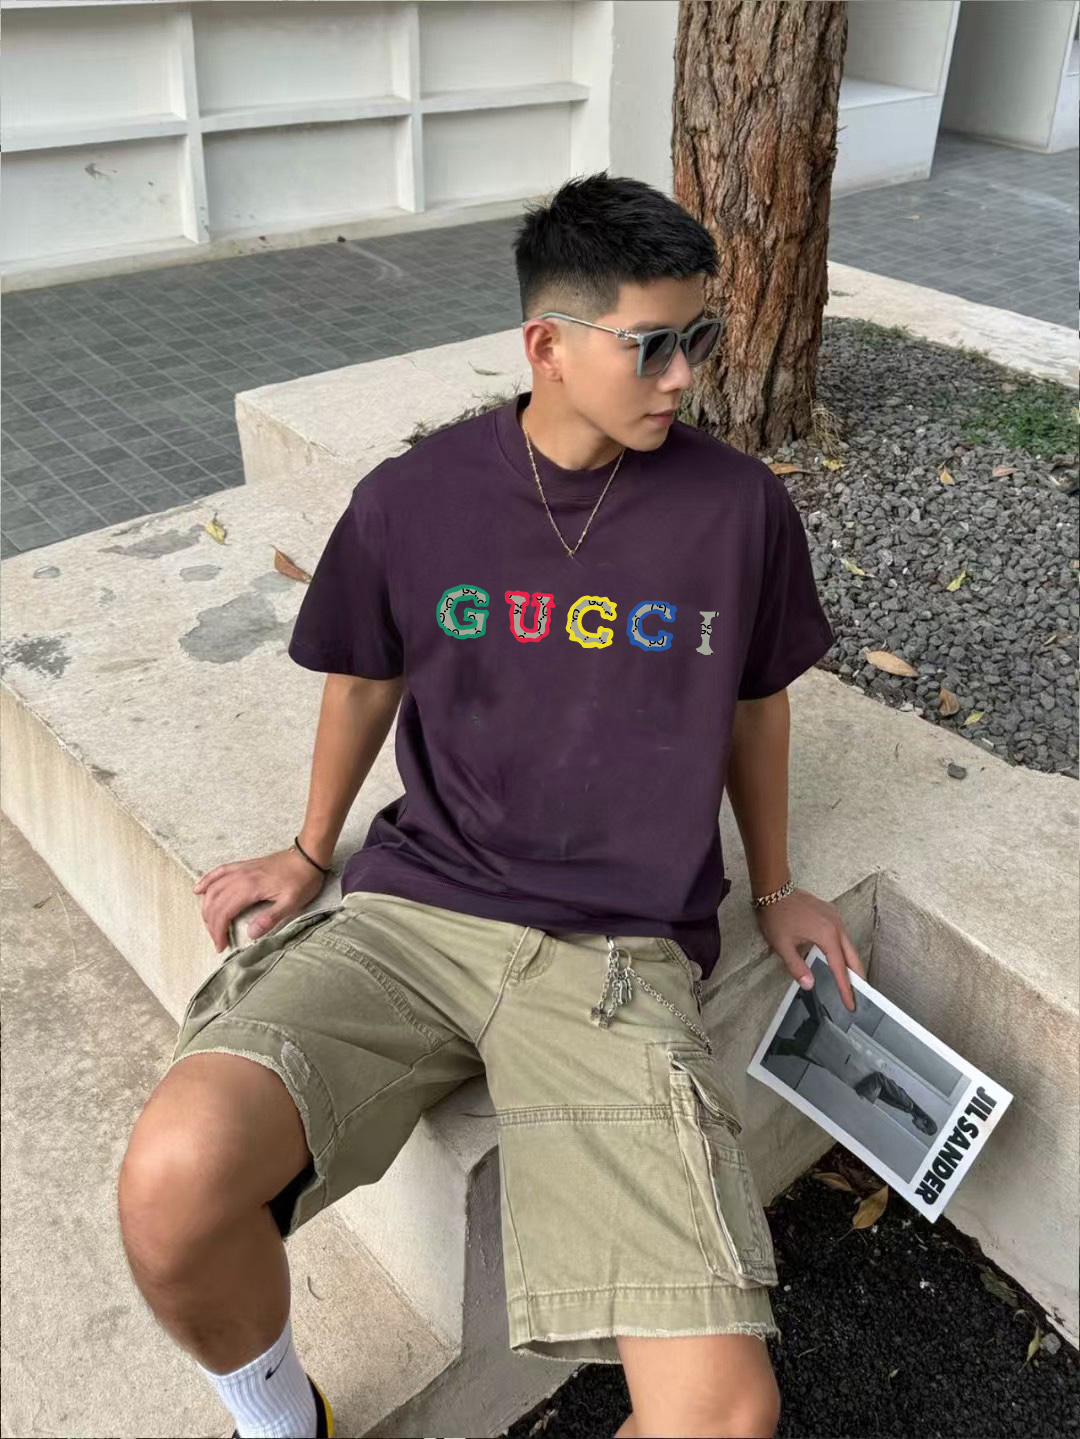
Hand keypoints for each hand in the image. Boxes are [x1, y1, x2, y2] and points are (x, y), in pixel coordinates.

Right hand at [192, 847, 327, 952]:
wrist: (308, 856)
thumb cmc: (302, 880)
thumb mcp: (292, 903)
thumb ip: (270, 918)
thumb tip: (250, 934)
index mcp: (250, 888)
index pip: (224, 912)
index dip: (218, 931)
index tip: (221, 946)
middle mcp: (240, 877)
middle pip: (215, 902)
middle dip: (211, 924)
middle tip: (216, 940)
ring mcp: (240, 870)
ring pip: (213, 888)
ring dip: (207, 907)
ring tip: (208, 924)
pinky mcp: (243, 865)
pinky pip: (219, 871)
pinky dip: (206, 881)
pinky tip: (198, 890)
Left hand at [754, 887, 865, 1011]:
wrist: (774, 889)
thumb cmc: (777, 916)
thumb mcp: (783, 946)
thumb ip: (797, 967)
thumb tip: (810, 985)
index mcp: (827, 936)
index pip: (840, 969)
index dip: (846, 988)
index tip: (851, 1003)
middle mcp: (836, 926)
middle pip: (853, 957)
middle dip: (857, 978)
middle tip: (859, 995)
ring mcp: (835, 917)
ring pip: (849, 945)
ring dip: (851, 963)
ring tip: (851, 980)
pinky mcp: (831, 913)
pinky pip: (842, 934)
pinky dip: (844, 949)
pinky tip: (840, 957)